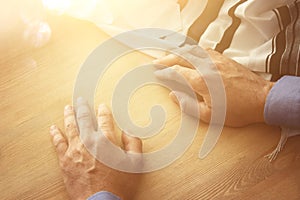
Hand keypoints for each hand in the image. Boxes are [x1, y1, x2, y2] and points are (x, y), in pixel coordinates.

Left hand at [50, 101, 141, 199]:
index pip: (104, 119)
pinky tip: (53, 128)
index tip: (101, 106)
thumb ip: (134, 144)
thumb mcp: (135, 163)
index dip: (103, 111)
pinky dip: (55, 134)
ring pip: (70, 127)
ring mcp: (75, 149)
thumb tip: (129, 132)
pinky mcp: (65, 160)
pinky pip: (58, 143)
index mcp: (106, 140)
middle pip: (84, 118)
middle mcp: (89, 141)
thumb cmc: (118, 184)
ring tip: (68, 107)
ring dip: (69, 115)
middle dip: (83, 107)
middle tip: (81, 100)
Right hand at [154, 46, 273, 126]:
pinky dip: (193, 50)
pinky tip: (191, 54)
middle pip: (181, 57)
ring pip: (192, 50)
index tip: (158, 73)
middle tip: (157, 62)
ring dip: (178, 52)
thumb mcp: (210, 115)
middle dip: (167, 58)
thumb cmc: (237, 110)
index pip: (176, 71)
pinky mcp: (224, 58)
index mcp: (201, 80)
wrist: (261, 99)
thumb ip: (188, 105)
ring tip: (170, 56)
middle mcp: (207, 66)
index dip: (165, 72)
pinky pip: (204, 49)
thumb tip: (174, 96)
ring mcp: (216, 60)